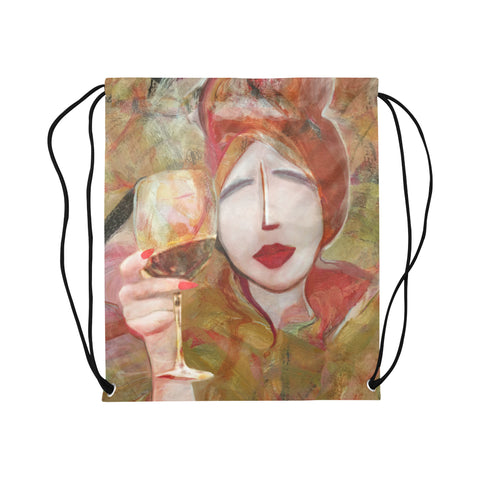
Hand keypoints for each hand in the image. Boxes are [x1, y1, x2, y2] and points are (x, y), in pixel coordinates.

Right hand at [118, 249, 196, 373]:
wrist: (165, 335)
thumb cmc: (167, 305)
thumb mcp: (168, 288)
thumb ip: (169, 275)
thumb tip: (190, 262)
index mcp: (133, 281)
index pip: (127, 268)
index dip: (135, 260)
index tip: (149, 252)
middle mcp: (127, 294)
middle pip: (145, 286)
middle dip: (168, 284)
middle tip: (188, 283)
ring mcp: (128, 311)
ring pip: (155, 303)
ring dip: (171, 304)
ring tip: (175, 307)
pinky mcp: (134, 326)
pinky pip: (157, 318)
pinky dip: (168, 317)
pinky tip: (170, 318)